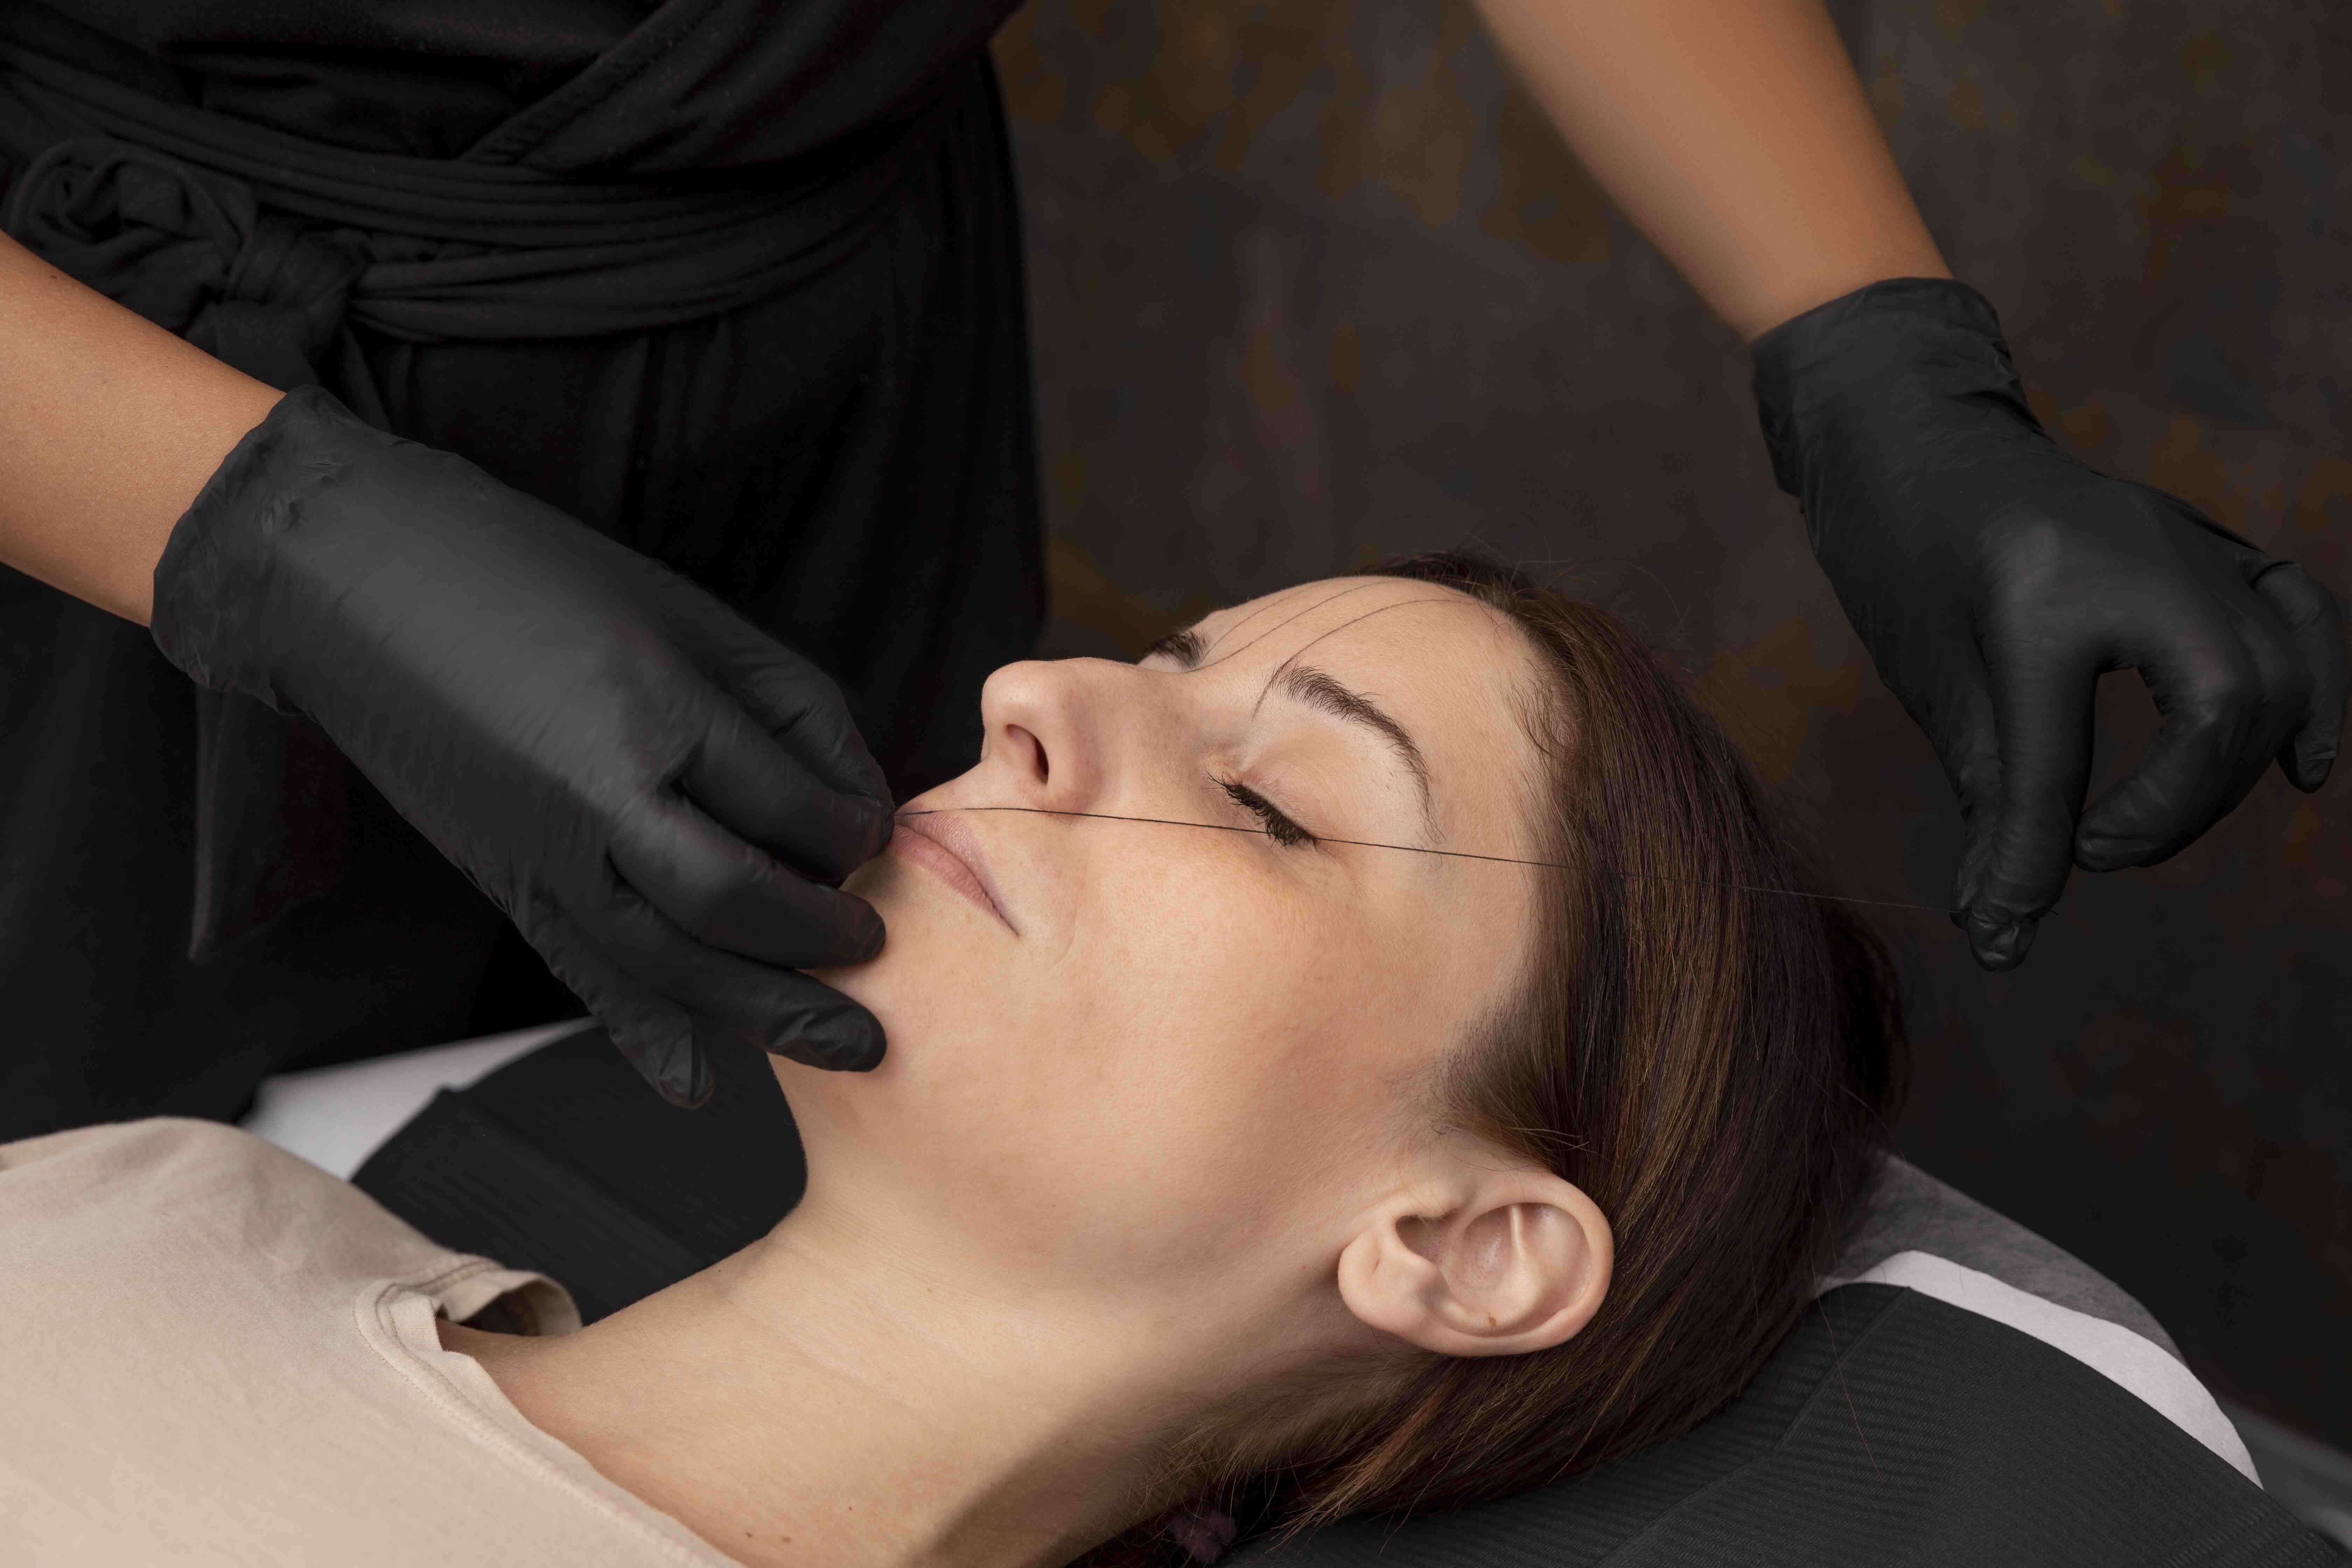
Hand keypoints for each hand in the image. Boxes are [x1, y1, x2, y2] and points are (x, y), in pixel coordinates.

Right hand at [152, 387, 894, 1102]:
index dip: (850, 836)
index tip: (874, 840)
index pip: (785, 808)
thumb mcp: (696, 616)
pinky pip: (585, 977)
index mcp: (649, 708)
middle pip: (732, 902)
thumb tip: (865, 812)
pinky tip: (702, 1086)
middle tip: (869, 944)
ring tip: (846, 1040)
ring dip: (764, 1010)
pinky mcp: (507, 880)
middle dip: (817, 936)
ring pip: (669, 963)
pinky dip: (647, 1036)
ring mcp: (542, 850)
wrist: (364, 581)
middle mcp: (593, 794)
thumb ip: (795, 713)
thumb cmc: (547, 578)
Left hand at [1753, 279, 2345, 968]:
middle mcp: (2138, 553)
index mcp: (2039, 589)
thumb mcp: (1934, 678)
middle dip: (2168, 809)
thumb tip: (2001, 929)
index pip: (2058, 756)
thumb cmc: (1903, 552)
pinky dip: (2315, 695)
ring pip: (2272, 672)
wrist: (1913, 434)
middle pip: (2218, 706)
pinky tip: (2300, 773)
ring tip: (2141, 826)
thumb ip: (1987, 798)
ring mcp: (2185, 539)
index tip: (2006, 923)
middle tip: (2088, 852)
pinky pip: (2296, 614)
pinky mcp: (2206, 542)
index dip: (2037, 855)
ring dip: (2223, 776)